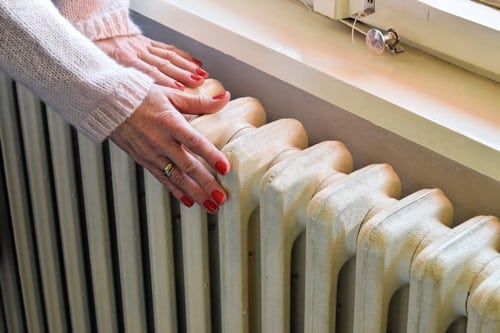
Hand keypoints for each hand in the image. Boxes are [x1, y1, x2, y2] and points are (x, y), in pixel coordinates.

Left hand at [96, 35, 208, 88]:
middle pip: (162, 65)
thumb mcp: (102, 77)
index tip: (180, 90)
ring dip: (187, 66)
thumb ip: (117, 90)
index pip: (148, 73)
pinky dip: (183, 55)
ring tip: (202, 76)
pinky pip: (167, 48)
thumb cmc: (96, 61)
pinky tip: (195, 62)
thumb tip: (126, 113)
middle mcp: (135, 54)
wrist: (90, 34)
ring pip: (168, 57)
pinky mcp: (147, 42)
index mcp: (123, 63)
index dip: (165, 81)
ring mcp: (143, 47)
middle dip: (182, 75)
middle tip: (198, 84)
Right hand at [111, 85, 230, 212]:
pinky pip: (162, 179)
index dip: (211, 155)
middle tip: (221, 198)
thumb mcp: (172, 94)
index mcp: (170, 122)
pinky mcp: (143, 160)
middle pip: (187, 166)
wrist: (108, 103)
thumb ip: (200, 101)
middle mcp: (160, 141)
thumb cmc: (141, 96)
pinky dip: (176, 192)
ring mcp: (151, 153)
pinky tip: (189, 201)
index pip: (195, 141)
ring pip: (176, 178)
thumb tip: (224, 97)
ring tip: (210, 206)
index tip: (225, 168)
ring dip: (195, 193)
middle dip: (206, 184)